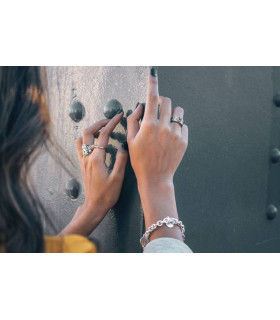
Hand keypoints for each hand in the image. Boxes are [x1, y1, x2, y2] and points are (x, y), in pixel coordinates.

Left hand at [60, 111, 127, 235]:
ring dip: (92, 129)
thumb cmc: (107, 194)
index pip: (104, 134)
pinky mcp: (82, 164)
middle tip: (111, 119)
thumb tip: (124, 145)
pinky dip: (86, 138)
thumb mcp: (118, 178)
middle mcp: (87, 157)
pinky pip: (80, 146)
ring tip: (103, 128)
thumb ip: (121, 160)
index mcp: (97, 158)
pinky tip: (94, 140)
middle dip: (100, 122)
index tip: (119, 115)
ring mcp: (83, 160)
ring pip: (82, 137)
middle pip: (89, 131)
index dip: (112, 122)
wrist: (94, 206)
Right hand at [127, 69, 187, 241]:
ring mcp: (176, 134)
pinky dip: (177, 127)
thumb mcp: (131, 140)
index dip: (152, 83)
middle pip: (167, 101)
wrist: (155, 178)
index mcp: (149, 125)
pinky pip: (183, 126)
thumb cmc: (140, 160)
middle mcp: (164, 127)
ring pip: (178, 112)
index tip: (153, 72)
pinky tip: (170, 137)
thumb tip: (140, 106)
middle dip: (161, 102)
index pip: (152, 98)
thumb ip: (133, 120)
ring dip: (171, 113)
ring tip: (165, 124)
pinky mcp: (184, 141)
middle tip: (156, 111)